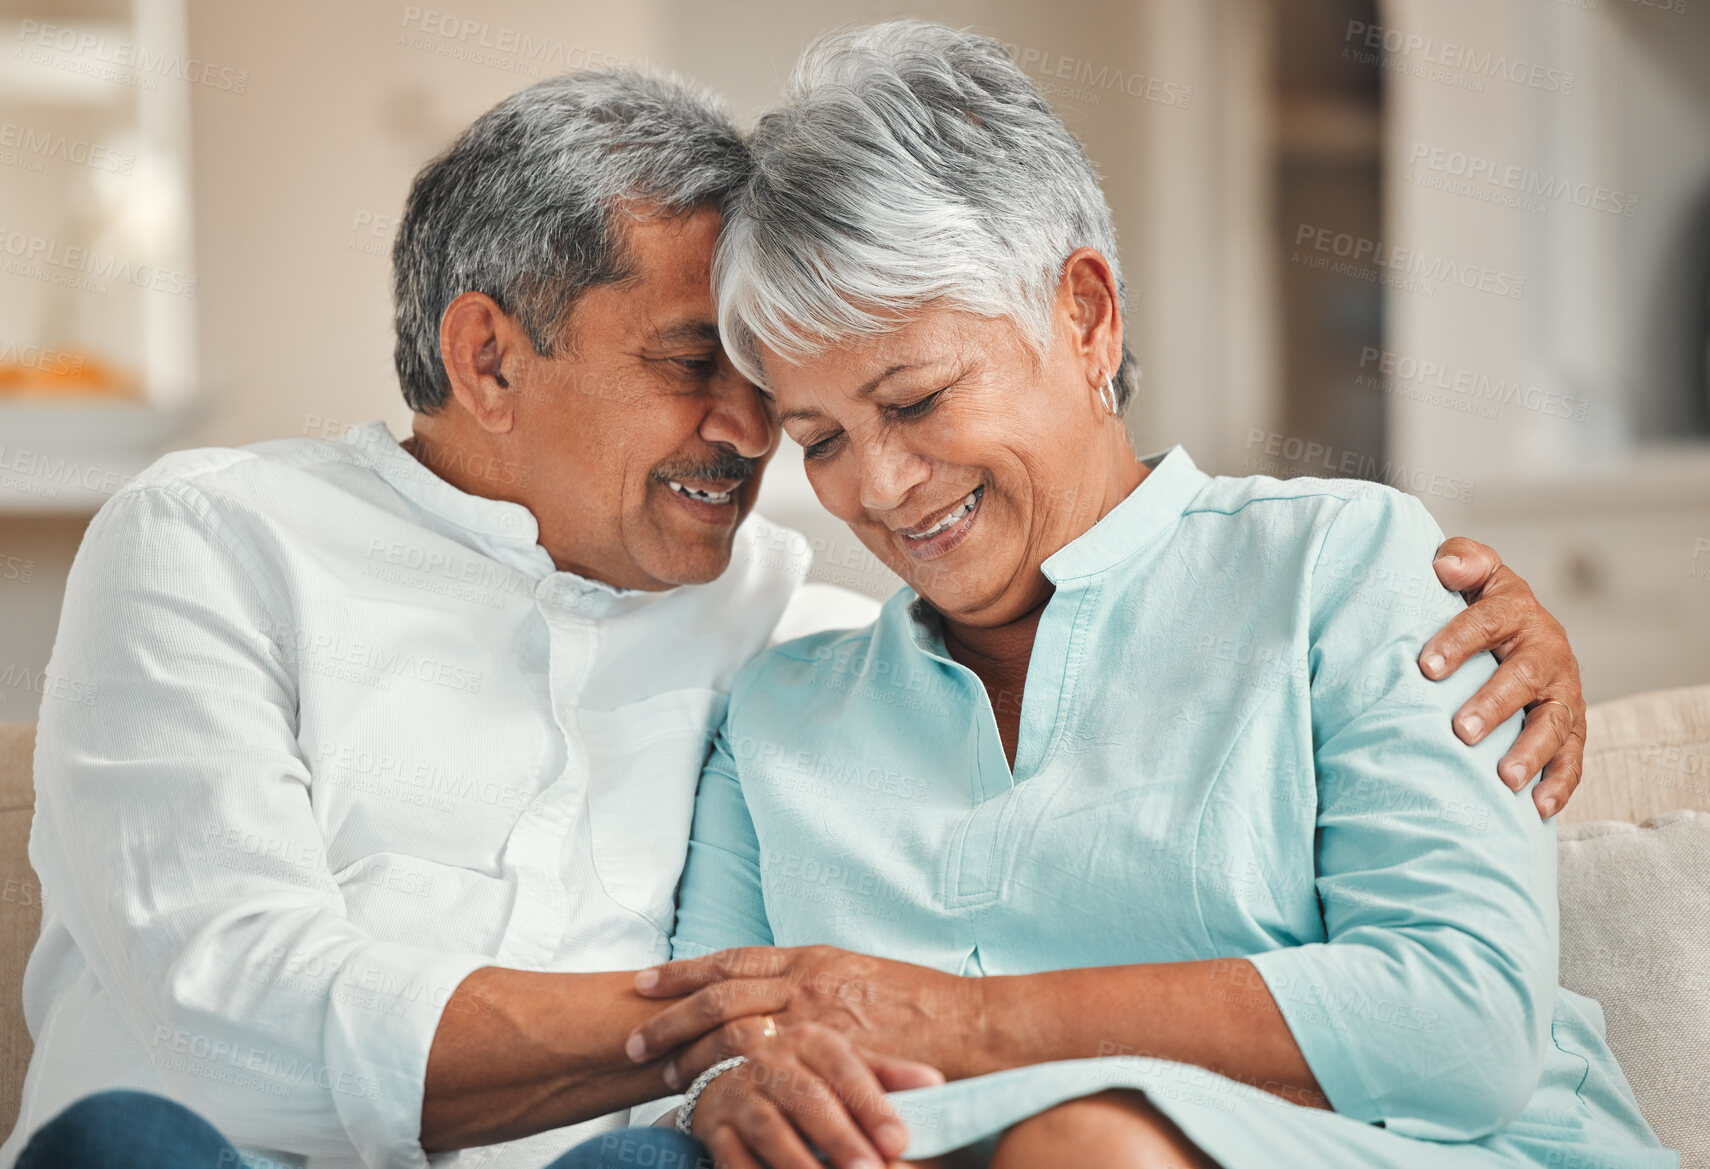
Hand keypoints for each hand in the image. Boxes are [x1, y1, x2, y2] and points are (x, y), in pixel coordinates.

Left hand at [627, 946, 975, 1089]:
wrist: (976, 1026)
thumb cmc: (925, 1004)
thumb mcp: (862, 974)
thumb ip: (817, 983)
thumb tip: (782, 993)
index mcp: (814, 959)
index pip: (734, 960)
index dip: (685, 971)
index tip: (645, 981)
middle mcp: (809, 983)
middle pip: (720, 994)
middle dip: (671, 1016)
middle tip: (632, 1038)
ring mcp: (820, 1023)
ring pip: (734, 1030)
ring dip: (691, 1053)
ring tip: (658, 1075)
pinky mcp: (833, 1061)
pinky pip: (771, 1072)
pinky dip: (734, 1084)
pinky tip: (709, 1102)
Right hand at [688, 1024, 941, 1168]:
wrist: (730, 1080)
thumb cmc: (805, 1078)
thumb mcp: (846, 1067)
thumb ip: (888, 1077)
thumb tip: (936, 1084)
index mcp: (812, 1040)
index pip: (847, 1070)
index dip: (873, 1106)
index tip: (901, 1140)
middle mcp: (771, 1060)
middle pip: (808, 1100)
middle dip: (840, 1139)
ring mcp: (739, 1093)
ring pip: (769, 1130)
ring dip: (798, 1163)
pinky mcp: (714, 1127)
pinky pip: (732, 1156)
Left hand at [1419, 537, 1585, 818]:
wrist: (1518, 627)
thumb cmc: (1480, 602)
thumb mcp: (1474, 573)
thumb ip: (1461, 560)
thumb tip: (1443, 566)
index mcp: (1516, 610)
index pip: (1487, 621)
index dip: (1458, 642)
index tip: (1426, 667)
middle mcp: (1547, 650)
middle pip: (1525, 677)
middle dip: (1495, 704)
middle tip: (1462, 730)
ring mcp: (1563, 691)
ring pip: (1554, 722)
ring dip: (1530, 751)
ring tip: (1503, 777)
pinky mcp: (1571, 724)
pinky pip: (1572, 757)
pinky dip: (1559, 783)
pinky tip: (1539, 808)